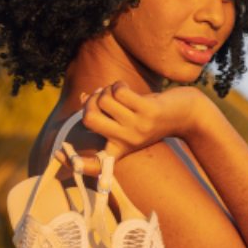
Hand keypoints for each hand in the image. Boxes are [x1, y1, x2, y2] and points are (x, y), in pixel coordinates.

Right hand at [80, 82, 207, 161]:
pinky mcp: (147, 111)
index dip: (75, 161)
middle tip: (101, 98)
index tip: (59, 155)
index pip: (95, 163)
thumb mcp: (130, 119)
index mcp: (120, 148)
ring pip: (104, 101)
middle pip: (89, 119)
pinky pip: (119, 92)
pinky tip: (126, 87)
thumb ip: (107, 111)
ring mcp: (137, 127)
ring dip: (107, 89)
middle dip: (91, 101)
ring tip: (118, 91)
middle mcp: (126, 141)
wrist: (187, 115)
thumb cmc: (153, 116)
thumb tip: (85, 98)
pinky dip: (118, 84)